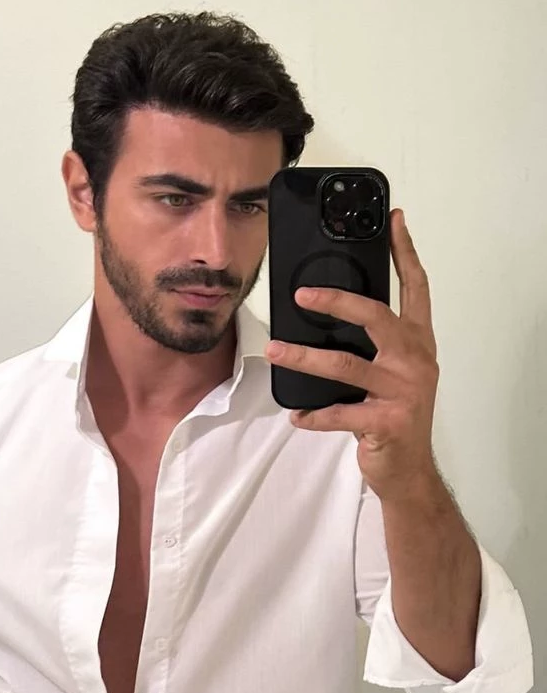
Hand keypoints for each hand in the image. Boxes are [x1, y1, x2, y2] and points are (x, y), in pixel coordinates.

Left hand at [265, 209, 439, 500]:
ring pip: (347, 366)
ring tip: (274, 351)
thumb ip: (373, 345)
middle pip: (377, 317)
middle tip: (302, 294)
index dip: (406, 252)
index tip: (394, 220)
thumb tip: (324, 316)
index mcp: (418, 343)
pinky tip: (296, 415)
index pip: (416, 288)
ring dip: (304, 358)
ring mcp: (405, 392)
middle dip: (338, 301)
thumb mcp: (392, 374)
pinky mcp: (388, 422)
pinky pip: (341, 413)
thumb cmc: (394, 417)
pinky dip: (314, 415)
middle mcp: (416, 361)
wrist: (410, 472)